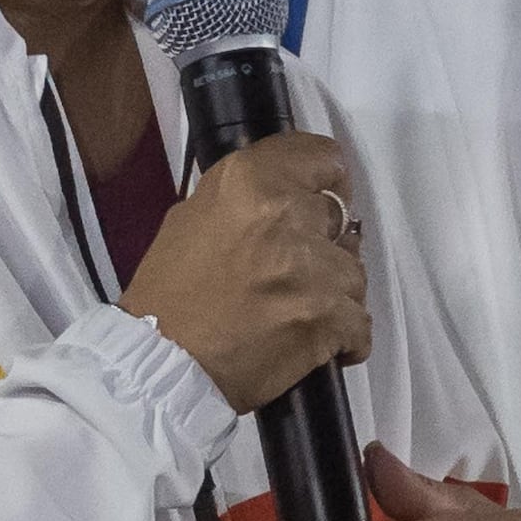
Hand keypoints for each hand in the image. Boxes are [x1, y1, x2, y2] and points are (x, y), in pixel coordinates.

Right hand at [121, 131, 367, 412]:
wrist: (161, 363)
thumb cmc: (168, 295)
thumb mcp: (191, 218)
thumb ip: (244, 200)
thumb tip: (282, 199)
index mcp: (250, 180)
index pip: (323, 157)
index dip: (326, 182)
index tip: (321, 202)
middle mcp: (286, 214)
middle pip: (340, 220)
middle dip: (324, 245)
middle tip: (295, 271)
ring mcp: (312, 267)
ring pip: (354, 274)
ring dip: (333, 294)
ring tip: (294, 314)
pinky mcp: (327, 317)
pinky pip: (359, 323)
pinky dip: (343, 337)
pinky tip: (313, 342)